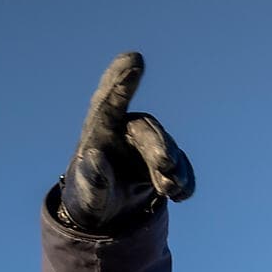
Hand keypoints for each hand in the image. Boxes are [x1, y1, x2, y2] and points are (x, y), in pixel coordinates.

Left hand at [58, 51, 194, 233]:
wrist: (105, 211)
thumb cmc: (88, 196)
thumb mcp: (86, 194)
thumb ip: (91, 177)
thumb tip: (93, 156)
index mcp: (100, 131)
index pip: (111, 104)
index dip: (122, 84)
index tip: (135, 60)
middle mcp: (127, 131)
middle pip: (146, 129)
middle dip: (159, 145)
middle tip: (166, 165)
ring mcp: (149, 145)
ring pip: (166, 148)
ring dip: (174, 167)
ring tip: (171, 188)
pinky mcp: (165, 161)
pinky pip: (180, 166)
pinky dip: (184, 179)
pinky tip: (182, 194)